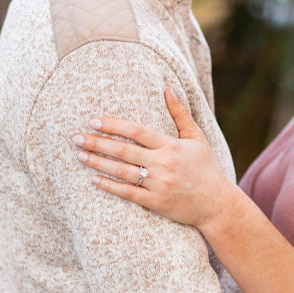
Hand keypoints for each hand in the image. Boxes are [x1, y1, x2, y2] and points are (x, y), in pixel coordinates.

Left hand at [73, 88, 236, 229]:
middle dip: (98, 143)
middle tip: (76, 138)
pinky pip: (129, 193)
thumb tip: (168, 88)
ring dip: (98, 163)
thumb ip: (181, 114)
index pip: (137, 132)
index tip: (94, 122)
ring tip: (80, 156)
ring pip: (122, 172)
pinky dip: (110, 186)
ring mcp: (158, 184)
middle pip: (124, 151)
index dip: (114, 126)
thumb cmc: (206, 169)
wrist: (217, 204)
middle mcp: (162, 164)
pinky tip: (94, 180)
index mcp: (170, 146)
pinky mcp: (156, 202)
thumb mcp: (197, 138)